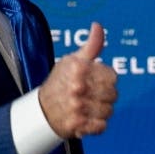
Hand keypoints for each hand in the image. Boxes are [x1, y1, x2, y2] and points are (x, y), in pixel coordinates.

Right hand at [38, 22, 117, 138]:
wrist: (41, 111)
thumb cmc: (60, 82)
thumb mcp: (73, 60)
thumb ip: (91, 45)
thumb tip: (98, 26)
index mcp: (79, 69)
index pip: (112, 77)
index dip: (106, 79)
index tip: (95, 81)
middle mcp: (78, 87)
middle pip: (113, 94)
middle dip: (105, 96)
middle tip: (92, 95)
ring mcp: (78, 107)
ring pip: (109, 111)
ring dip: (101, 111)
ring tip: (89, 107)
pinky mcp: (78, 124)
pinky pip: (102, 126)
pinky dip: (97, 125)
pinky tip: (88, 119)